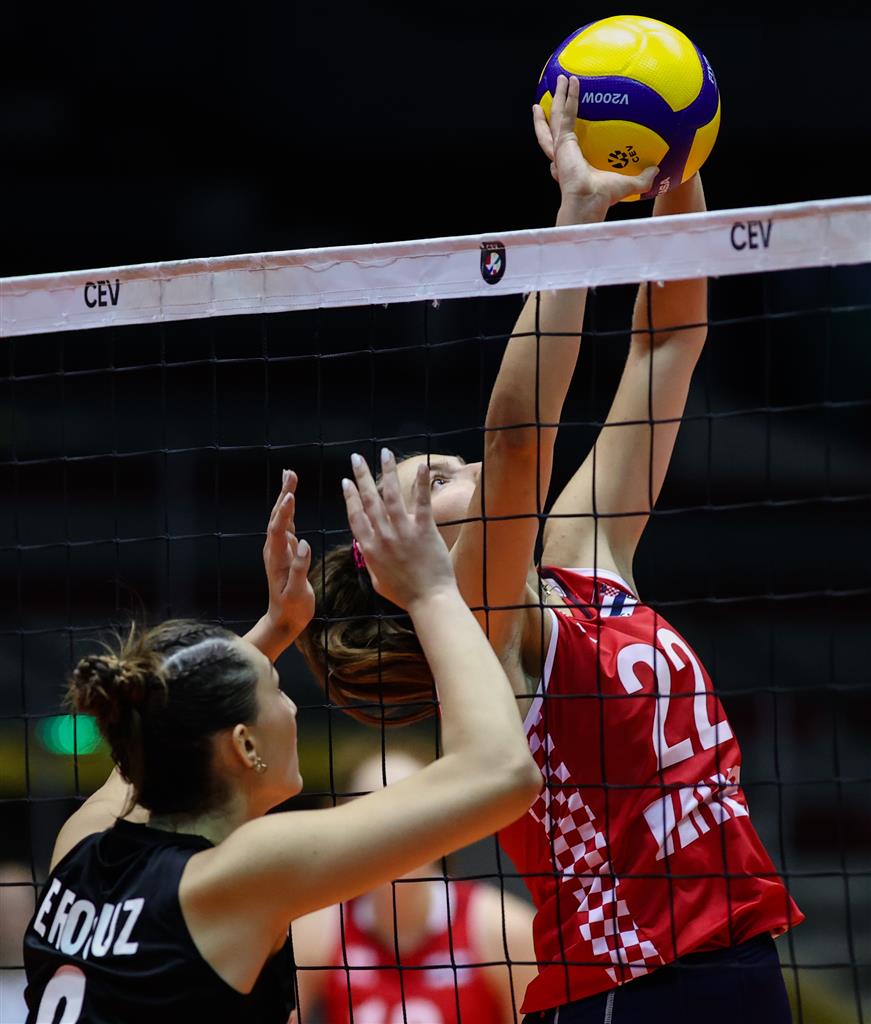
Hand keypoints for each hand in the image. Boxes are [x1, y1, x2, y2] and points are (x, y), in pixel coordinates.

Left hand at [261, 470, 314, 636]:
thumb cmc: (292, 608)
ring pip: (281, 518)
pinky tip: (291, 499)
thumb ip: (300, 568)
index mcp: (277, 558)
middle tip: (290, 473)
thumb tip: (304, 543)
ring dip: (285, 497)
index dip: (284, 512)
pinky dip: (289, 509)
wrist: (284, 619)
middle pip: (277, 517)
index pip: (279, 530)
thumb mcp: (297, 593)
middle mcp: (275, 550)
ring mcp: (279, 550)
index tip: (291, 494)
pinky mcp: (285, 552)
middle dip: (284, 494)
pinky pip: (286, 525)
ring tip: (290, 477)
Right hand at [342, 449, 456, 610]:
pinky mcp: (423, 530)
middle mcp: (383, 536)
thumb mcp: (377, 580)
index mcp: (369, 548)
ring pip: (391, 495)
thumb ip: (370, 562)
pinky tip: (421, 465)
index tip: (346, 482)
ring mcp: (402, 532)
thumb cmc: (404, 594)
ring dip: (387, 471)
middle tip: (356, 458)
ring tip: (384, 452)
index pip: (355, 516)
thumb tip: (365, 550)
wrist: (429, 600)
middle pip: (369, 500)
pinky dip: (420, 482)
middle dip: (361, 476)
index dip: (350, 497)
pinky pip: (421, 502)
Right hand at [533, 74, 657, 214]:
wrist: (588, 200)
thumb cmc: (603, 197)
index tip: (563, 136)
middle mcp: (563, 155)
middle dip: (551, 113)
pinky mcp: (563, 142)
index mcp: (572, 165)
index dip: (560, 143)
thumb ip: (642, 177)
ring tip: (558, 81)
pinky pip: (566, 114)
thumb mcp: (627, 184)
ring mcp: (560, 148)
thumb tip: (657, 169)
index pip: (563, 153)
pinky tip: (571, 81)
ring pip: (555, 117)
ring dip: (556, 98)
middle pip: (552, 130)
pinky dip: (568, 97)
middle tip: (550, 100)